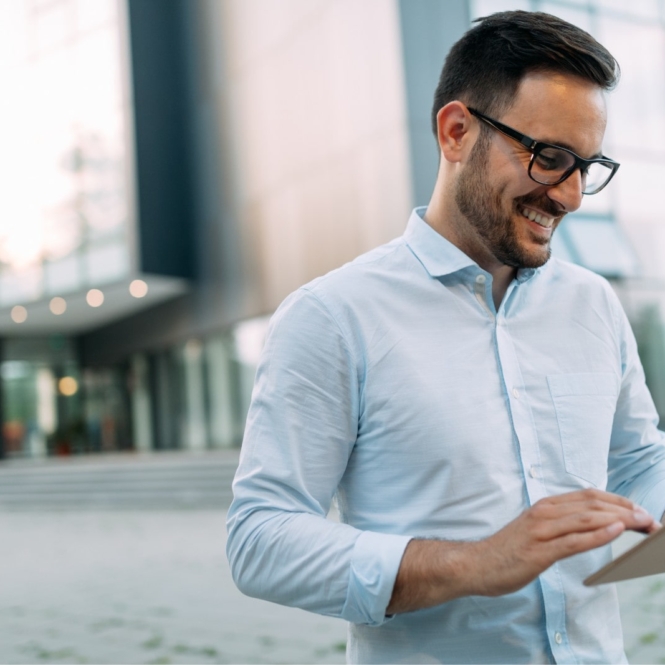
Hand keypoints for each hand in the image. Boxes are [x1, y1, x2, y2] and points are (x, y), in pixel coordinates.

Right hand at [471, 488, 658, 596]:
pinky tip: (617, 532)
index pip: (589, 496)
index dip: (618, 501)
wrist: (476, 563)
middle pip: (593, 504)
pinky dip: (598, 534)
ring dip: (620, 520)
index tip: (640, 511)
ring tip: (643, 524)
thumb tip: (591, 525)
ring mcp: (541, 530)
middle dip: (626, 510)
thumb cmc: (508, 551)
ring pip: (587, 518)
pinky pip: (574, 540)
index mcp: (545, 506)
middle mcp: (545, 512)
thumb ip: (561, 525)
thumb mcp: (537, 531)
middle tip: (651, 520)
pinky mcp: (539, 551)